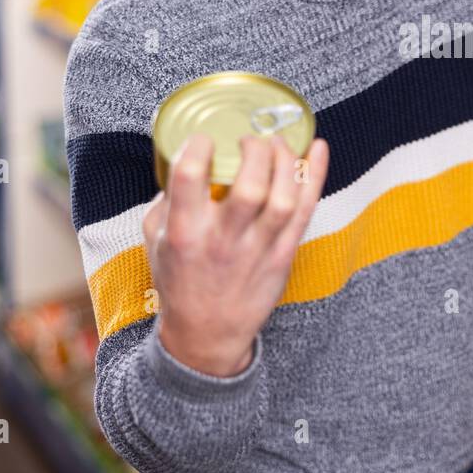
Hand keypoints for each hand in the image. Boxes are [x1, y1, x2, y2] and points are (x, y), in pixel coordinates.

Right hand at [144, 132, 328, 376]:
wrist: (206, 335)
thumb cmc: (180, 281)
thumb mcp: (155, 241)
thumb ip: (167, 200)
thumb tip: (187, 160)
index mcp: (184, 233)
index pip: (190, 178)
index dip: (200, 146)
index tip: (205, 138)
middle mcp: (222, 240)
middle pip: (249, 186)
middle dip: (255, 150)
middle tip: (250, 140)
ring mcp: (257, 250)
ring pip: (284, 198)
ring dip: (286, 160)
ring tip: (277, 144)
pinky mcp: (283, 256)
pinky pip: (305, 210)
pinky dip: (315, 176)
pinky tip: (317, 149)